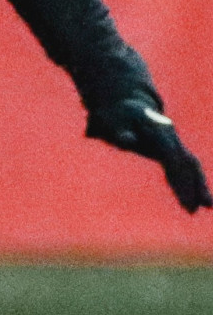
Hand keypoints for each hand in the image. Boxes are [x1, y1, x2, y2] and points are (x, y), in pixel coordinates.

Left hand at [86, 93, 211, 213]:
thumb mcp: (112, 123)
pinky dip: (195, 182)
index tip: (181, 192)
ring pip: (191, 164)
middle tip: (192, 209)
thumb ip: (120, 133)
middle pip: (185, 161)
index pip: (170, 152)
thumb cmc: (115, 117)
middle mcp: (170, 135)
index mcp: (156, 128)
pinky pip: (188, 167)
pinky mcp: (174, 149)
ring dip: (199, 185)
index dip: (176, 171)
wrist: (126, 105)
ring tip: (207, 206)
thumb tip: (127, 140)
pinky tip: (201, 200)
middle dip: (190, 184)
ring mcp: (174, 142)